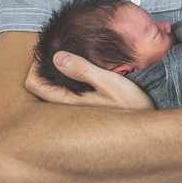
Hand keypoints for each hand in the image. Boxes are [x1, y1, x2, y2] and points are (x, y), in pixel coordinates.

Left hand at [25, 51, 154, 109]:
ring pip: (52, 92)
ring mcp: (75, 112)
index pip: (34, 85)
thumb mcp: (110, 83)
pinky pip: (66, 95)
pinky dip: (66, 82)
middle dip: (42, 70)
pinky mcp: (85, 111)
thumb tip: (57, 57)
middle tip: (56, 53)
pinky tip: (81, 72)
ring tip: (68, 59)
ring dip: (55, 75)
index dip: (34, 66)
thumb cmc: (132, 106)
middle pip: (39, 89)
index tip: (47, 53)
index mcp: (68, 103)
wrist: (147, 129)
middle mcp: (67, 110)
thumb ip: (83, 70)